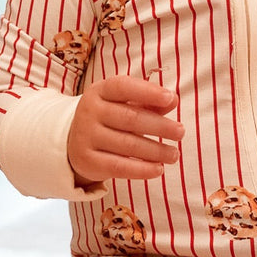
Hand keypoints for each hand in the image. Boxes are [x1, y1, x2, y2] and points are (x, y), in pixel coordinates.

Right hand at [67, 75, 182, 185]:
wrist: (75, 142)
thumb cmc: (110, 118)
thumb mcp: (124, 104)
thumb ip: (149, 101)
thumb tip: (173, 100)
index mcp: (99, 91)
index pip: (123, 86)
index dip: (148, 92)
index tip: (171, 98)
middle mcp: (89, 111)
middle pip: (130, 118)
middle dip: (160, 126)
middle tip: (181, 132)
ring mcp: (85, 136)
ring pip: (128, 145)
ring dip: (156, 151)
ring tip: (174, 154)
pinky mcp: (86, 160)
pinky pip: (118, 167)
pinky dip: (141, 170)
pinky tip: (159, 169)